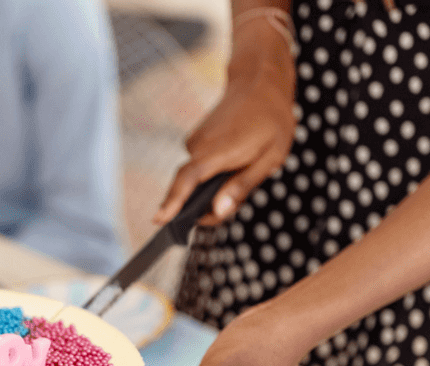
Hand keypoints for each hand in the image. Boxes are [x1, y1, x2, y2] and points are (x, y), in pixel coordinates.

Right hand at [153, 21, 296, 226]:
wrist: (260, 83)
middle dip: (206, 206)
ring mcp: (195, 141)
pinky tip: (234, 161)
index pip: (188, 180)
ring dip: (213, 186)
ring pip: (197, 178)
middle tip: (230, 206)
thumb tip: (218, 211)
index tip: (158, 219)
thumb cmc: (271, 119)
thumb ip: (242, 187)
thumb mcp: (270, 158)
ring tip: (242, 171)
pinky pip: (199, 166)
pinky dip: (212, 172)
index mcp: (219, 151)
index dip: (172, 202)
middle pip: (191, 187)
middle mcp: (200, 145)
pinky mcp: (195, 139)